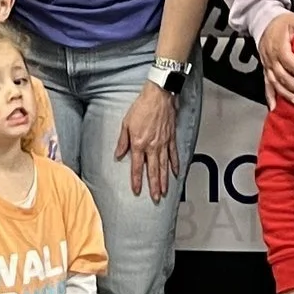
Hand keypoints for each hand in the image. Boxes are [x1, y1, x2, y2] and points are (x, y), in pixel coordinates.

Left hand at [116, 79, 178, 201]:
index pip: (136, 167)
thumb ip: (123, 141)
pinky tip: (175, 173)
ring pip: (164, 166)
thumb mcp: (126, 123)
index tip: (137, 190)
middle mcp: (152, 146)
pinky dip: (175, 164)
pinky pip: (173, 154)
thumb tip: (118, 154)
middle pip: (152, 171)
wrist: (158, 95)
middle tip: (155, 198)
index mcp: (139, 143)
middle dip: (153, 186)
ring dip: (164, 180)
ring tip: (164, 191)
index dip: (136, 180)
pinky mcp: (171, 138)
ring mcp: (163, 143)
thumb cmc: (142, 107)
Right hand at [257, 12, 293, 106]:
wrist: (263, 22)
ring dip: (285, 94)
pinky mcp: (266, 69)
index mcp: (279, 45)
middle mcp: (271, 57)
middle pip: (282, 75)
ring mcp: (267, 65)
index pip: (289, 62)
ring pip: (274, 82)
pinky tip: (273, 108)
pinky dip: (269, 97)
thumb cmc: (281, 23)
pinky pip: (266, 84)